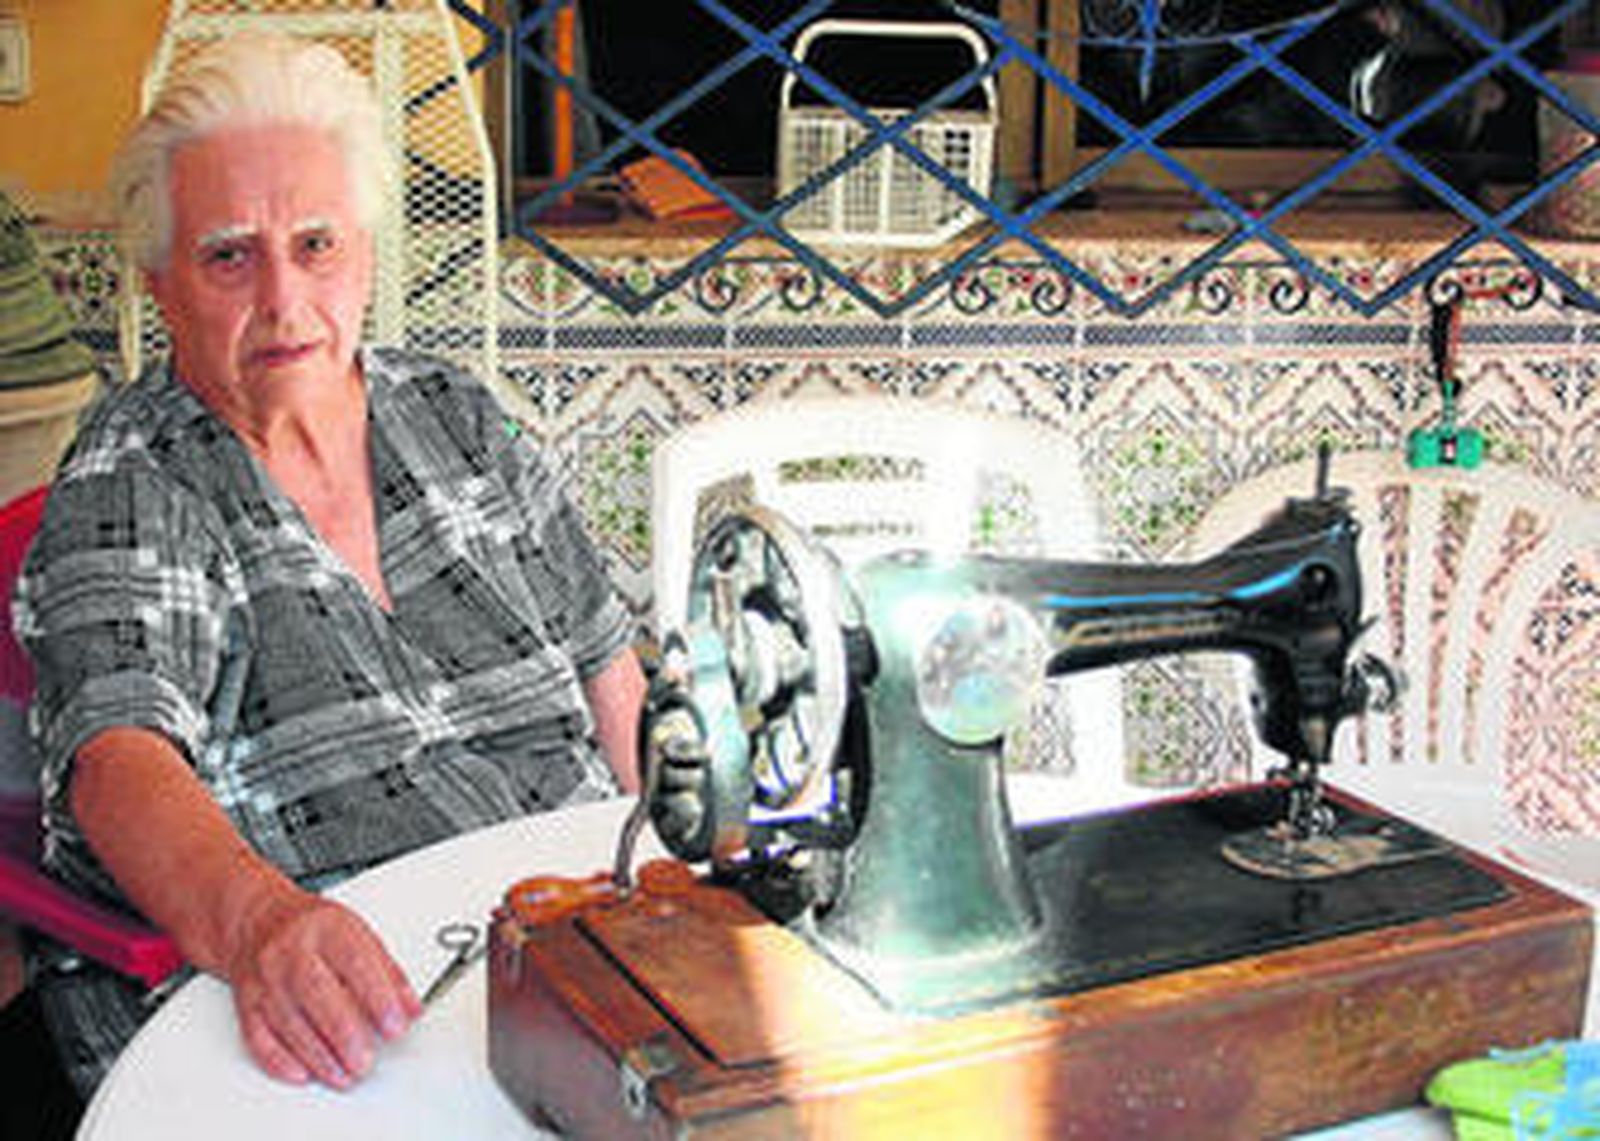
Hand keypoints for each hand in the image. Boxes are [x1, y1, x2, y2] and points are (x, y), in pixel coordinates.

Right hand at [223, 884, 421, 1087]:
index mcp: (328, 929)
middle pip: (317, 994)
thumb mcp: (359, 934)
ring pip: (288, 1021)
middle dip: (343, 1034)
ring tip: (344, 1075)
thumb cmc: (313, 929)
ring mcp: (265, 978)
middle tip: (365, 1062)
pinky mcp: (246, 1002)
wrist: (259, 921)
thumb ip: (388, 972)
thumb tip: (411, 1009)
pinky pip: (258, 1035)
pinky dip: (279, 1060)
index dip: (378, 999)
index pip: (355, 964)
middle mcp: (292, 952)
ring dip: (318, 1055)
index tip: (395, 1026)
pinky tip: (303, 1073)